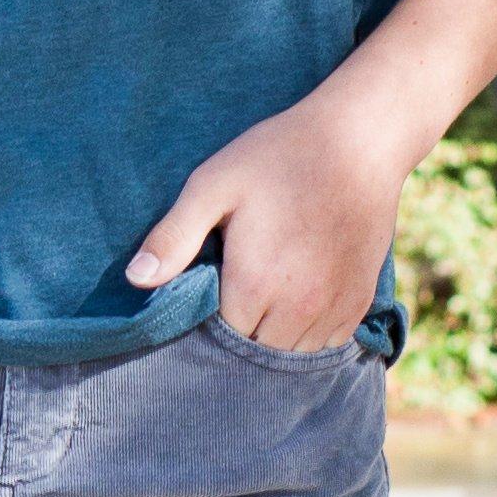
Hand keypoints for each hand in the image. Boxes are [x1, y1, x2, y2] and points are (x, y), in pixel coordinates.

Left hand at [126, 92, 402, 352]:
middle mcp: (300, 308)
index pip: (219, 336)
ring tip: (259, 302)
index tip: (202, 294)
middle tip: (228, 296)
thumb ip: (173, 238)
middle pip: (256, 350)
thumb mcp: (211, 187)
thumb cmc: (275, 158)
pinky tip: (293, 304)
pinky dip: (308, 334)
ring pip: (294, 354)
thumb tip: (135, 280)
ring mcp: (336, 307)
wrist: (356, 142)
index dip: (204, 321)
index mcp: (256, 284)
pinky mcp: (361, 300)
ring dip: (273, 339)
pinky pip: (329, 343)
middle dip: (237, 334)